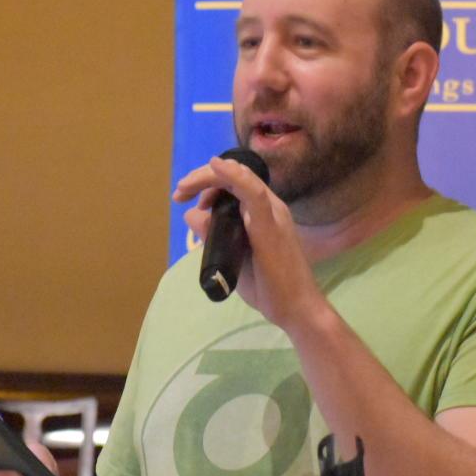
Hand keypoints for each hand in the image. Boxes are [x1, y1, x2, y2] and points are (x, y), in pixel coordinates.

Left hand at [172, 155, 325, 332]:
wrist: (296, 308)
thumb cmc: (269, 287)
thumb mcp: (231, 255)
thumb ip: (214, 235)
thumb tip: (192, 215)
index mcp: (264, 211)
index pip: (235, 183)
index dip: (207, 184)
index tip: (186, 198)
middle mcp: (270, 206)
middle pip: (234, 176)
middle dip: (201, 178)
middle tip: (179, 193)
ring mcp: (272, 213)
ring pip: (240, 178)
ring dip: (208, 178)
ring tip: (184, 189)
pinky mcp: (269, 225)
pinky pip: (253, 193)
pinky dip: (234, 177)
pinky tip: (216, 167)